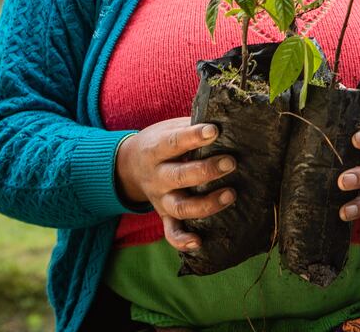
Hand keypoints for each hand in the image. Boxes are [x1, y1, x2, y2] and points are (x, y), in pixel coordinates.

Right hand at [114, 117, 235, 252]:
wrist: (128, 166)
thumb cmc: (161, 141)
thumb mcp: (169, 127)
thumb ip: (192, 124)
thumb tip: (228, 116)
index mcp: (155, 150)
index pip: (173, 142)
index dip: (193, 137)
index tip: (214, 130)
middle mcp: (157, 176)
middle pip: (178, 176)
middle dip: (205, 171)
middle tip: (231, 162)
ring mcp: (160, 199)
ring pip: (180, 207)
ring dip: (206, 204)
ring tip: (231, 194)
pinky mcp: (164, 216)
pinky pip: (171, 232)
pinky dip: (182, 241)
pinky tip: (199, 242)